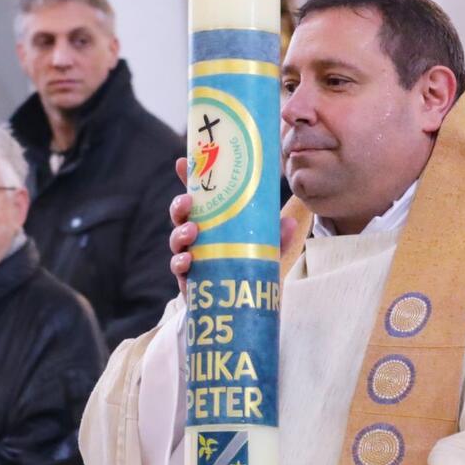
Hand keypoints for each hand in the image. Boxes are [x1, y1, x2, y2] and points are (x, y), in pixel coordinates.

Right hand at [170, 159, 296, 293]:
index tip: (181, 162)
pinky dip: (180, 262)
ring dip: (179, 233)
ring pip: (175, 239)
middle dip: (179, 205)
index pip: (197, 196)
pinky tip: (188, 260)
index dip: (186, 178)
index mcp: (212, 220)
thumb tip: (288, 223)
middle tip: (188, 201)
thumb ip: (277, 237)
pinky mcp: (188, 278)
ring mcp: (190, 255)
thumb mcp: (266, 249)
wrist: (241, 302)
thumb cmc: (249, 267)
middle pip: (179, 215)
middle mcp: (196, 235)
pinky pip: (178, 267)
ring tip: (192, 231)